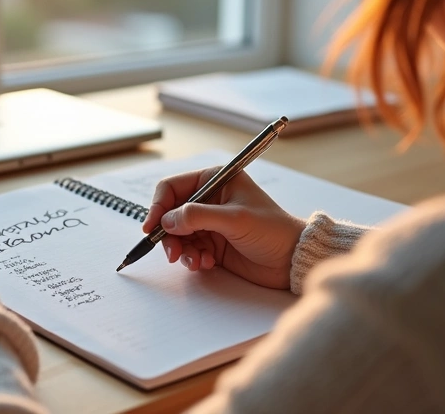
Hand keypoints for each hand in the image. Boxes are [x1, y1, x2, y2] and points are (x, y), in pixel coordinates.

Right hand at [142, 167, 305, 288]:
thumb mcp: (234, 219)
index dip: (158, 206)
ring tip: (195, 261)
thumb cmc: (272, 230)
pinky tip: (205, 264)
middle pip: (170, 213)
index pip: (172, 188)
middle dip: (168, 234)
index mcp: (215, 180)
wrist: (292, 260)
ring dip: (181, 249)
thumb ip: (197, 216)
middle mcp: (209, 199)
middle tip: (172, 252)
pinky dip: (191, 258)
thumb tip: (166, 221)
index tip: (151, 227)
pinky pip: (188, 249)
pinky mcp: (212, 244)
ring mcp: (209, 223)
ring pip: (177, 234)